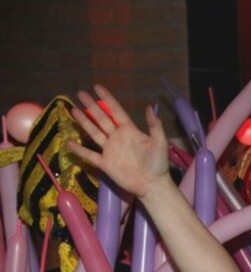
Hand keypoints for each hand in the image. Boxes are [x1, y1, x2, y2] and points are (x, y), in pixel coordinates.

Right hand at [68, 85, 170, 199]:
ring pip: (93, 132)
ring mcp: (110, 150)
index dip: (107, 99)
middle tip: (80, 93)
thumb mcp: (160, 142)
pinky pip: (89, 155)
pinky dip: (79, 149)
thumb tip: (149, 107)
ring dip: (83, 121)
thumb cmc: (158, 164)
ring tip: (73, 109)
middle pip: (101, 118)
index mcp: (129, 131)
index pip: (116, 111)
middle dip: (91, 106)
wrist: (152, 184)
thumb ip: (154, 125)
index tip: (97, 87)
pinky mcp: (105, 163)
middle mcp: (117, 137)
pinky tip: (69, 142)